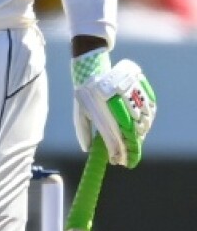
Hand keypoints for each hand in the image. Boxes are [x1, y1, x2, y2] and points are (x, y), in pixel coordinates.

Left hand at [72, 52, 156, 167]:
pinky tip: (142, 127)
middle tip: (129, 157)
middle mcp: (117, 104)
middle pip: (131, 133)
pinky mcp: (140, 90)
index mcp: (100, 111)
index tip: (120, 163)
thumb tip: (87, 151)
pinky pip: (150, 110)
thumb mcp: (80, 112)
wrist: (93, 68)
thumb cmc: (85, 94)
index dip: (117, 153)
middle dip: (132, 148)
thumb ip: (83, 132)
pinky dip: (148, 121)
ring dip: (140, 135)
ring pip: (143, 122)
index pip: (112, 138)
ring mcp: (130, 96)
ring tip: (135, 142)